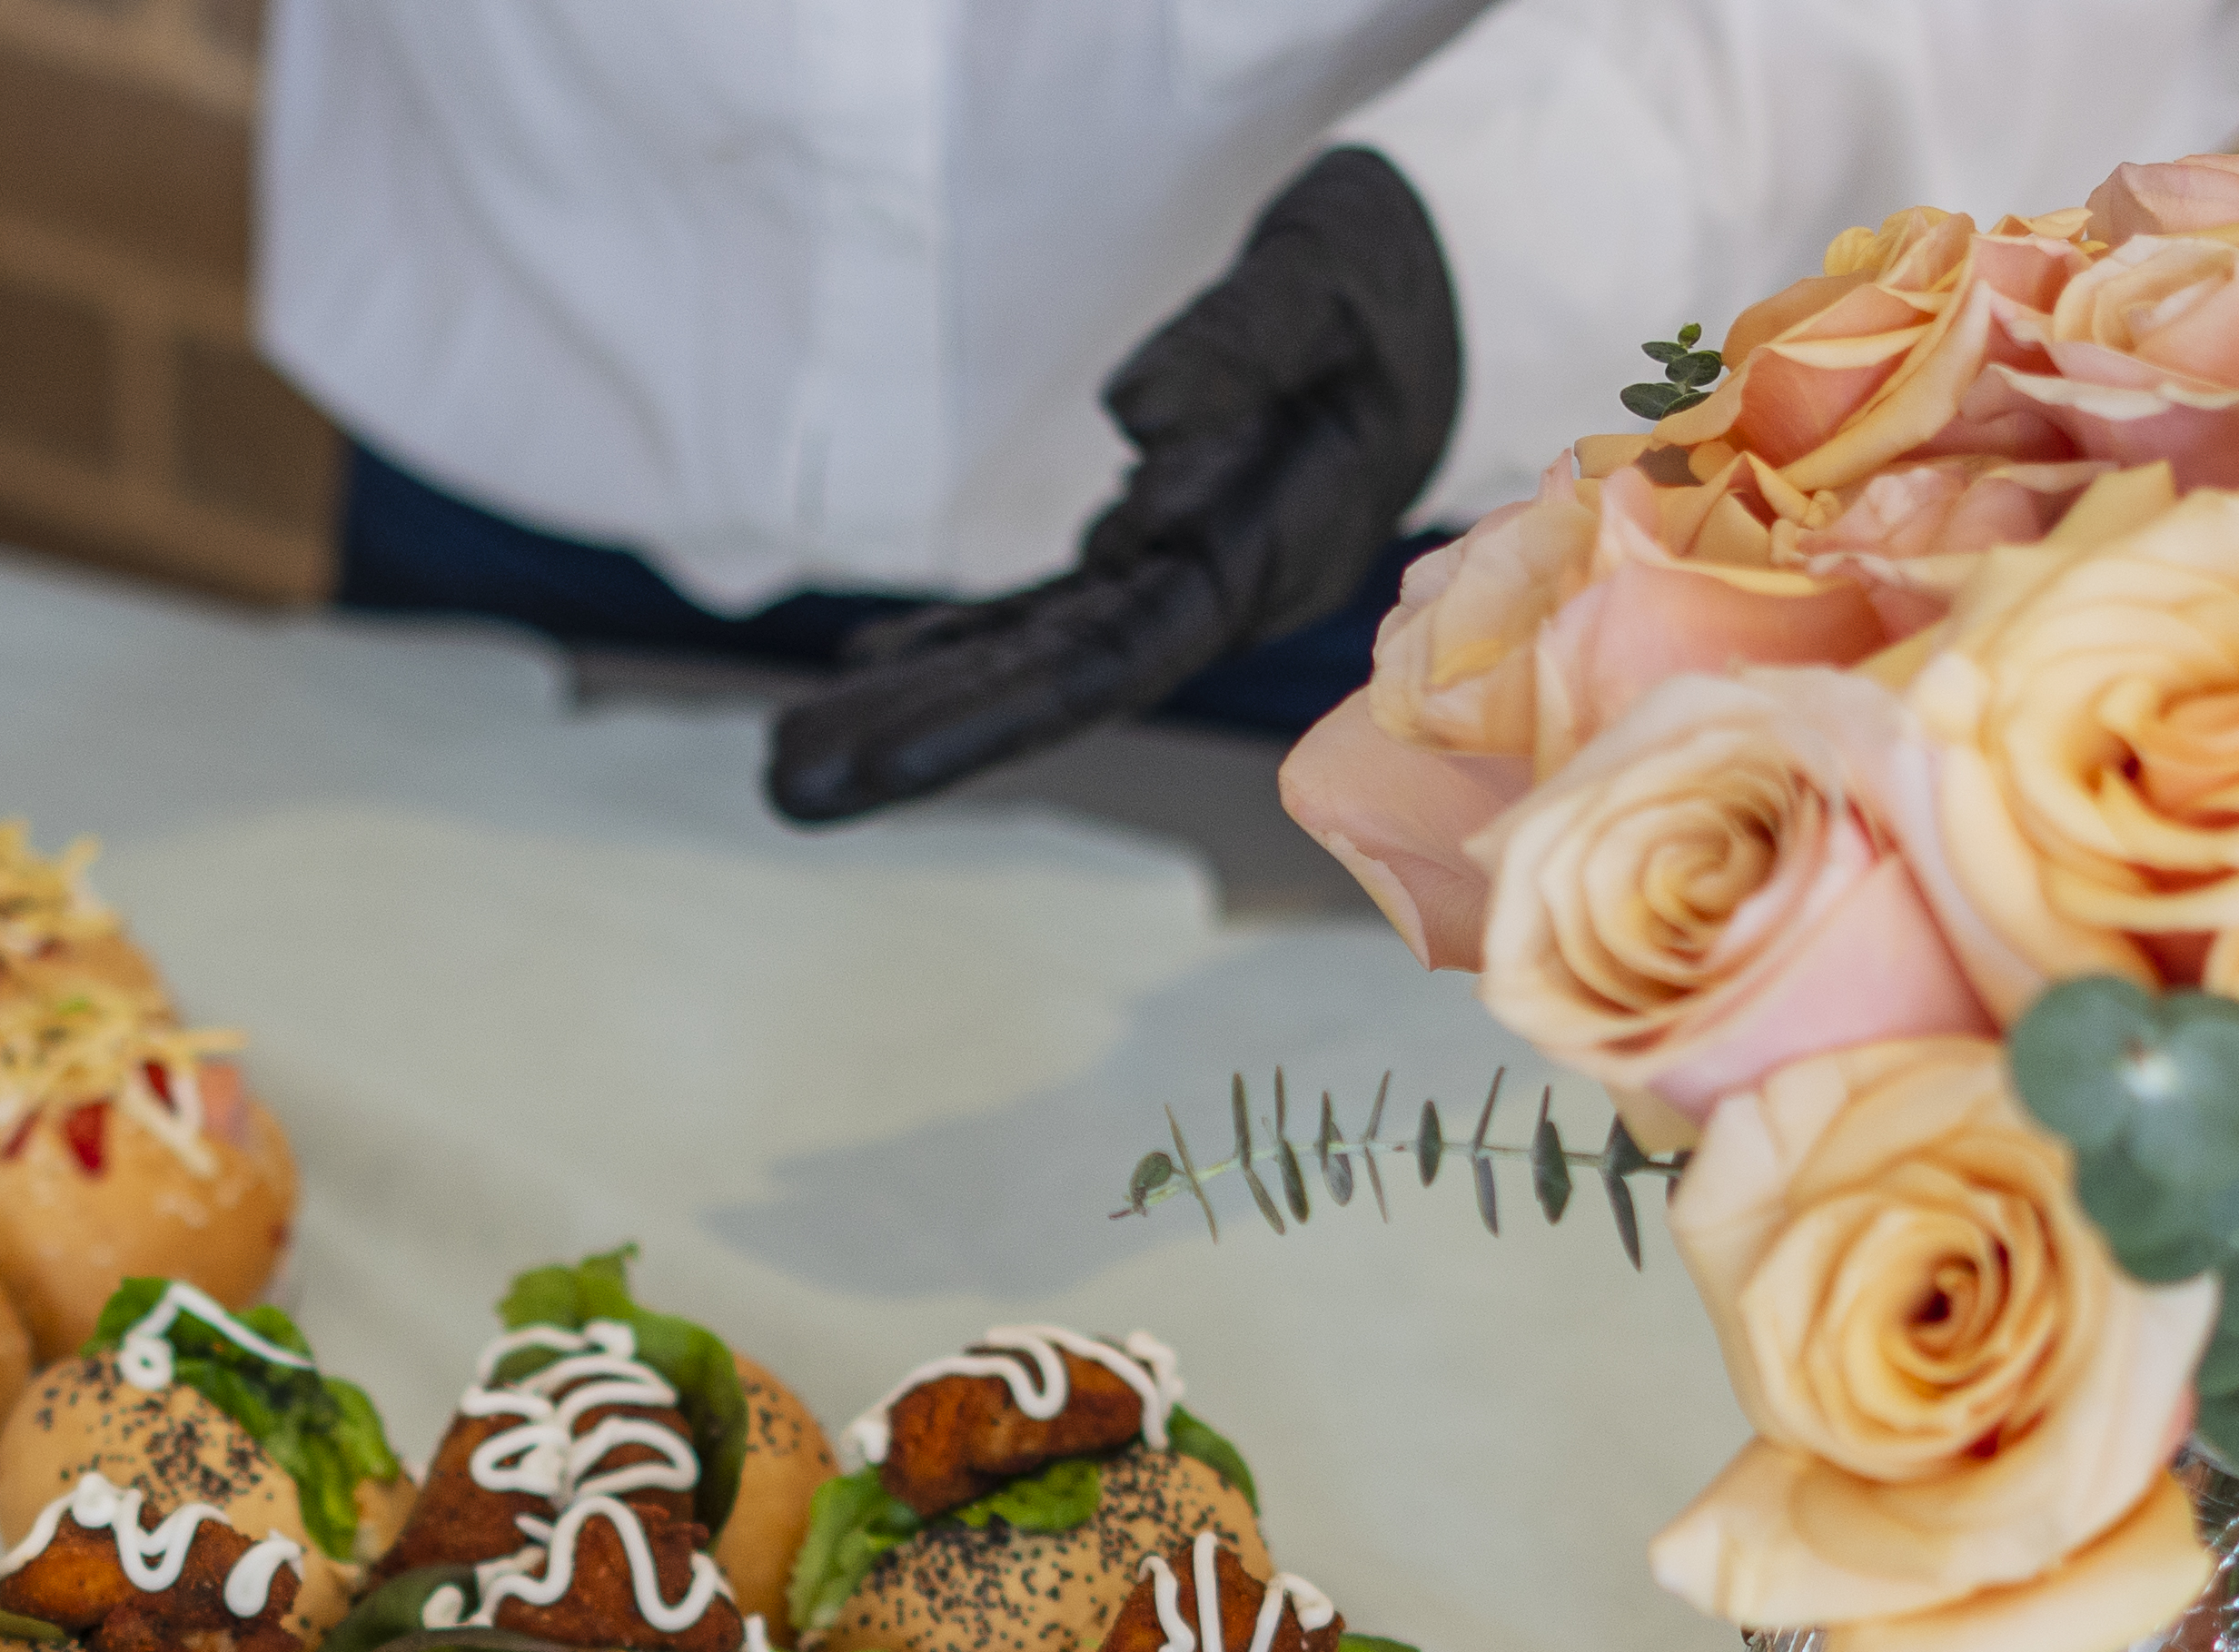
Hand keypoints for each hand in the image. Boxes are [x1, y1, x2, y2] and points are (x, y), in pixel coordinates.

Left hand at [765, 148, 1462, 826]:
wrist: (1454, 293)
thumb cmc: (1384, 284)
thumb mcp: (1320, 280)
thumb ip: (1235, 342)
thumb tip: (1129, 417)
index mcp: (1252, 557)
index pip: (1101, 663)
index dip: (983, 715)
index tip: (876, 757)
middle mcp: (1206, 595)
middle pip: (1043, 688)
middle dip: (915, 738)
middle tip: (784, 785)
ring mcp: (1177, 580)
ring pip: (1030, 661)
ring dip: (914, 707)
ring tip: (791, 759)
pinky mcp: (1156, 550)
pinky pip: (1043, 617)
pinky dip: (956, 646)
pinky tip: (870, 666)